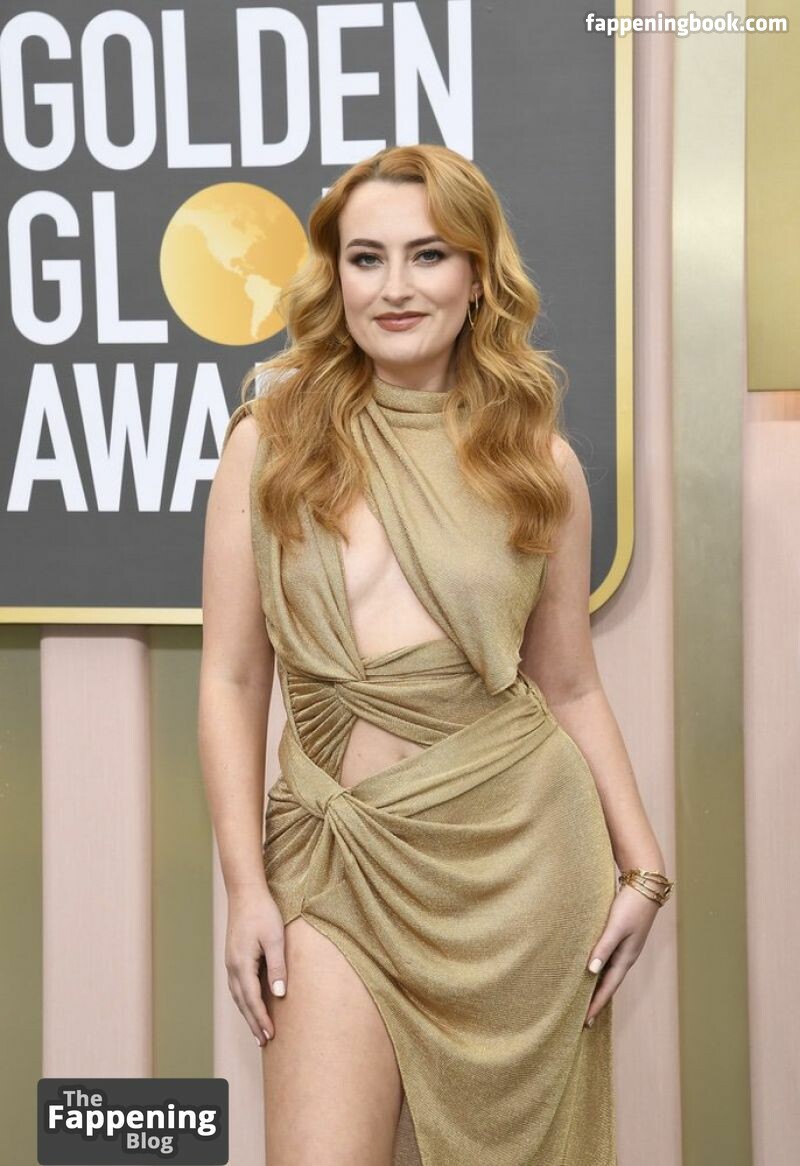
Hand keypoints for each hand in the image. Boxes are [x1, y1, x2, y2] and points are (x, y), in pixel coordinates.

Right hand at [225, 885, 286, 1045]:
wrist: (245, 892)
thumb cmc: (263, 912)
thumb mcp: (275, 938)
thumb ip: (277, 967)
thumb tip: (279, 995)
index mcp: (242, 964)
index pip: (252, 1000)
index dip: (261, 1019)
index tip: (271, 1036)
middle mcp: (233, 966)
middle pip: (242, 1002)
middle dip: (253, 1023)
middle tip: (264, 1042)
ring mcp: (231, 961)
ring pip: (237, 996)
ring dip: (247, 1014)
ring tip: (257, 1030)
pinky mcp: (233, 956)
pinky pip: (237, 986)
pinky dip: (244, 1000)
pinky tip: (250, 1004)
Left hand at [583, 884, 660, 1026]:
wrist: (646, 886)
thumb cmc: (630, 906)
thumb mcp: (616, 927)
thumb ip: (604, 947)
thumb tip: (592, 971)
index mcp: (626, 957)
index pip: (608, 987)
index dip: (596, 1004)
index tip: (585, 1022)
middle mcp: (626, 956)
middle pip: (609, 984)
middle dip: (597, 1001)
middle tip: (584, 1019)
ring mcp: (626, 947)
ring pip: (609, 973)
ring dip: (598, 987)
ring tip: (585, 999)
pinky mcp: (622, 937)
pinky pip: (608, 961)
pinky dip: (600, 971)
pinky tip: (592, 971)